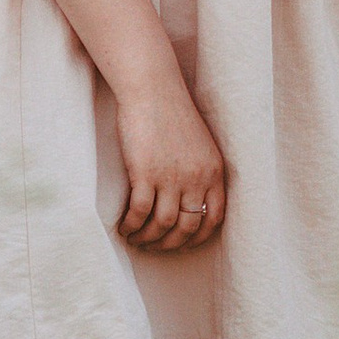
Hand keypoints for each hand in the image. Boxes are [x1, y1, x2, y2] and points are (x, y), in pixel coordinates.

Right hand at [114, 75, 228, 252]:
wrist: (154, 93)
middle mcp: (197, 178)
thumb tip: (189, 199)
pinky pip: (140, 212)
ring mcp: (172, 177)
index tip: (183, 244)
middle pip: (187, 227)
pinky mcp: (145, 173)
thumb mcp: (200, 146)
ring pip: (163, 225)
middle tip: (153, 246)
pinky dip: (131, 225)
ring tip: (135, 238)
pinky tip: (123, 227)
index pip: (214, 218)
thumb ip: (200, 172)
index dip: (197, 237)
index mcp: (215, 172)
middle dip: (169, 243)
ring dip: (147, 238)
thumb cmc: (174, 116)